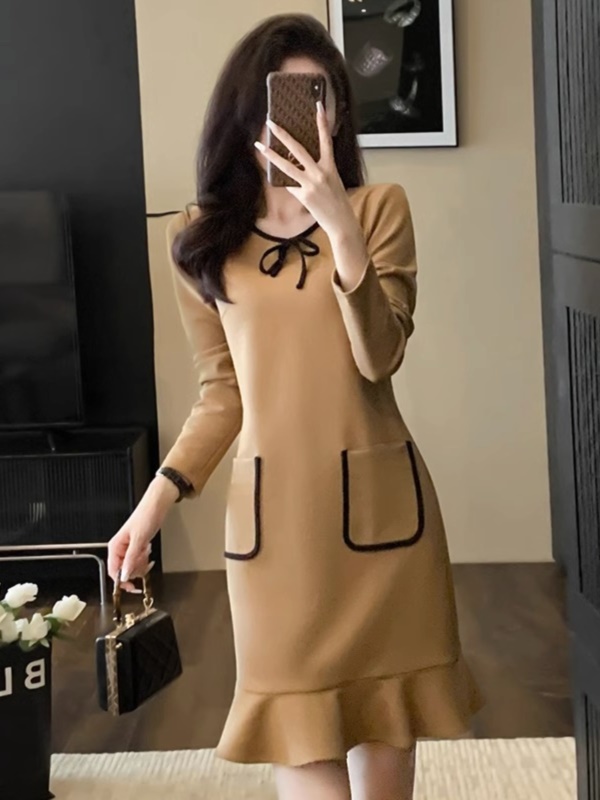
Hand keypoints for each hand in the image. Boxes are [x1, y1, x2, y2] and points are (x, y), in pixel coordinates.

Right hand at [106, 476, 176, 592]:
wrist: (157, 506)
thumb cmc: (145, 516)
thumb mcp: (139, 540)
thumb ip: (131, 559)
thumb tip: (125, 575)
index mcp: (115, 546)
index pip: (113, 571)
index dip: (121, 581)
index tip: (131, 587)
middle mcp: (120, 549)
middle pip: (124, 570)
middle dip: (135, 568)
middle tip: (144, 561)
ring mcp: (129, 548)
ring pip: (133, 567)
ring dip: (141, 563)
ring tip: (146, 552)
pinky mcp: (138, 547)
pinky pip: (139, 560)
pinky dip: (145, 559)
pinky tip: (148, 550)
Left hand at [255, 102, 361, 242]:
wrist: (341, 222)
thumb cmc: (338, 201)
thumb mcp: (333, 180)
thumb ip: (320, 169)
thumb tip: (301, 162)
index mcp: (330, 166)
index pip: (326, 139)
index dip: (322, 122)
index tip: (318, 106)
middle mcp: (320, 172)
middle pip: (298, 149)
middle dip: (283, 135)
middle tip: (271, 123)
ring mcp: (310, 184)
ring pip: (286, 166)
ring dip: (271, 156)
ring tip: (260, 146)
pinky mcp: (303, 195)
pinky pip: (289, 184)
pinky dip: (284, 181)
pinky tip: (276, 176)